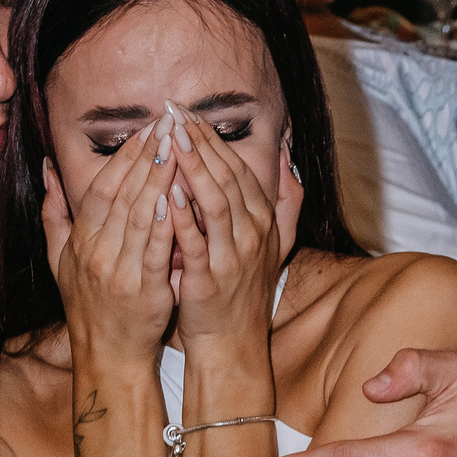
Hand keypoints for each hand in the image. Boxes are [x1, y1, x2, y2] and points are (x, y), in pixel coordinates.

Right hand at [43, 130, 177, 367]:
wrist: (108, 354)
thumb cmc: (89, 305)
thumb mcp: (59, 259)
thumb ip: (54, 213)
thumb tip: (47, 168)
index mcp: (81, 240)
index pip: (102, 187)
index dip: (124, 156)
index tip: (147, 128)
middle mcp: (97, 251)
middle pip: (122, 194)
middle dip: (146, 155)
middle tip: (168, 124)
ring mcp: (119, 270)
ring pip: (139, 216)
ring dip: (159, 179)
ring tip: (178, 148)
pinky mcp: (144, 290)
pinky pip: (155, 250)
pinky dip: (166, 222)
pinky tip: (180, 196)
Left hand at [159, 101, 281, 349]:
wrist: (233, 342)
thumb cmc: (244, 290)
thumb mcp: (276, 242)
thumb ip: (284, 200)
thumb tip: (288, 158)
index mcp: (263, 221)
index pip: (239, 170)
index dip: (214, 140)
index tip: (189, 114)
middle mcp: (253, 235)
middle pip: (228, 178)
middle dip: (201, 143)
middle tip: (176, 114)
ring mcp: (234, 257)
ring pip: (215, 203)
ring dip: (194, 170)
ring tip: (173, 142)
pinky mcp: (210, 279)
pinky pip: (197, 242)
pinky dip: (184, 216)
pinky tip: (168, 193)